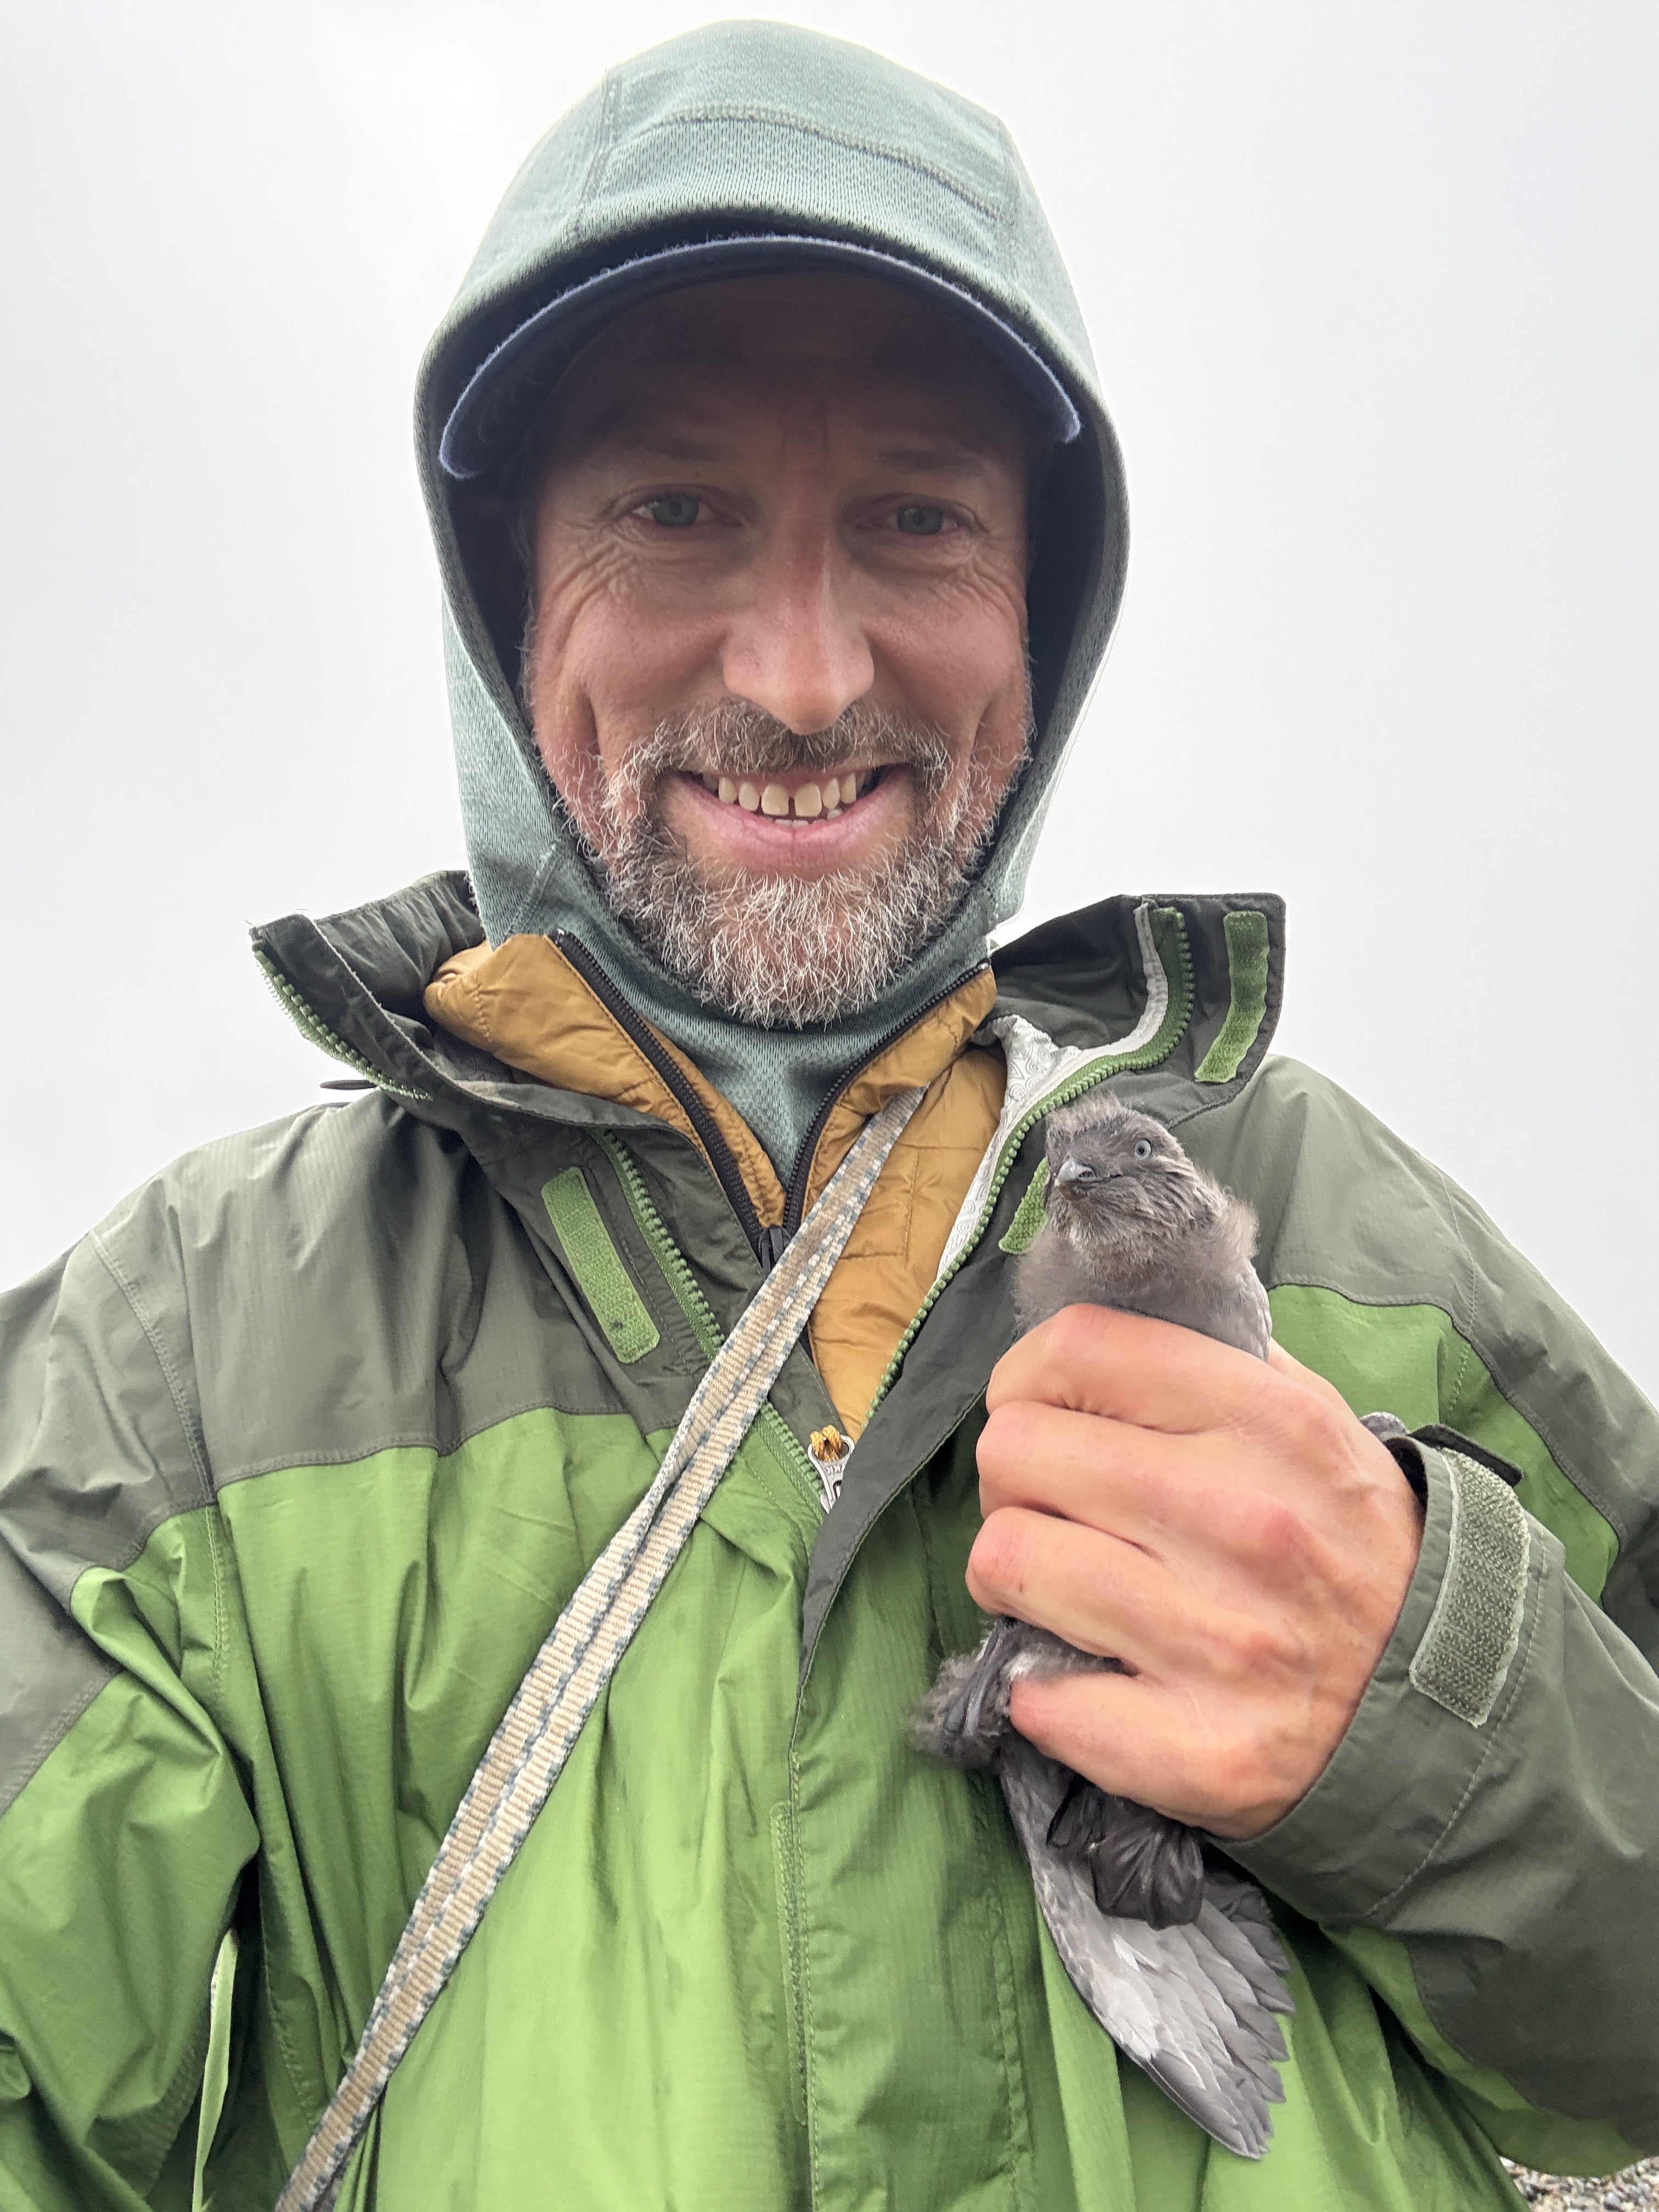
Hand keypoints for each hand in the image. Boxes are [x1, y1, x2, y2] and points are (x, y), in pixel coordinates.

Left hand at [965, 1305, 1423, 1838]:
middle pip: (1014, 1450)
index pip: (1077, 1349)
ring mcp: (1218, 1640)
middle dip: (1016, 1480)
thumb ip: (1216, 1361)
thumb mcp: (1316, 1420)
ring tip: (1064, 1589)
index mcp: (1271, 1423)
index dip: (1028, 1375)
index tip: (1043, 1411)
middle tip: (1056, 1509)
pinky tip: (1090, 1680)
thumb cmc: (1356, 1546)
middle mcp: (1241, 1520)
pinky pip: (1038, 1697)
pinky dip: (1044, 1693)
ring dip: (1014, 1578)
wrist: (1455, 1707)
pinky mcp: (1198, 1750)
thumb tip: (1102, 1332)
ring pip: (1003, 1561)